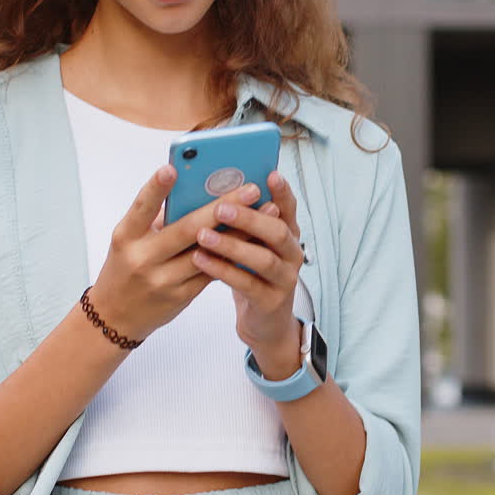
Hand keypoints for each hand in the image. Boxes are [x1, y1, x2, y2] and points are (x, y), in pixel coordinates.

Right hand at [89, 166, 266, 344]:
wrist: (116, 316)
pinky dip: (233, 253)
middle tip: (249, 189)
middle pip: (187, 229)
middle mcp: (143, 258)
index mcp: (125, 237)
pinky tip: (254, 240)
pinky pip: (212, 271)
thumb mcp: (129, 241)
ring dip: (240, 231)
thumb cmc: (126, 267)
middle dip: (222, 207)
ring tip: (264, 212)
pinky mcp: (180, 296)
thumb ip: (157, 219)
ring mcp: (163, 280)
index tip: (171, 168)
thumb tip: (199, 191)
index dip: (156, 188)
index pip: (141, 208)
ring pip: (208, 252)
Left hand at [190, 170, 304, 367]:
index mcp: (288, 233)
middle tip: (221, 207)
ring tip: (203, 234)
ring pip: (263, 259)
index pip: (289, 207)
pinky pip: (246, 284)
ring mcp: (285, 279)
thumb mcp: (250, 244)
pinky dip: (223, 270)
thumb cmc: (250, 272)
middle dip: (250, 217)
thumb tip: (211, 190)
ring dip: (232, 245)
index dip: (282, 192)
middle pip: (278, 231)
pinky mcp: (271, 302)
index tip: (269, 174)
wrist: (263, 320)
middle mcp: (292, 254)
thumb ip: (241, 221)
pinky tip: (201, 259)